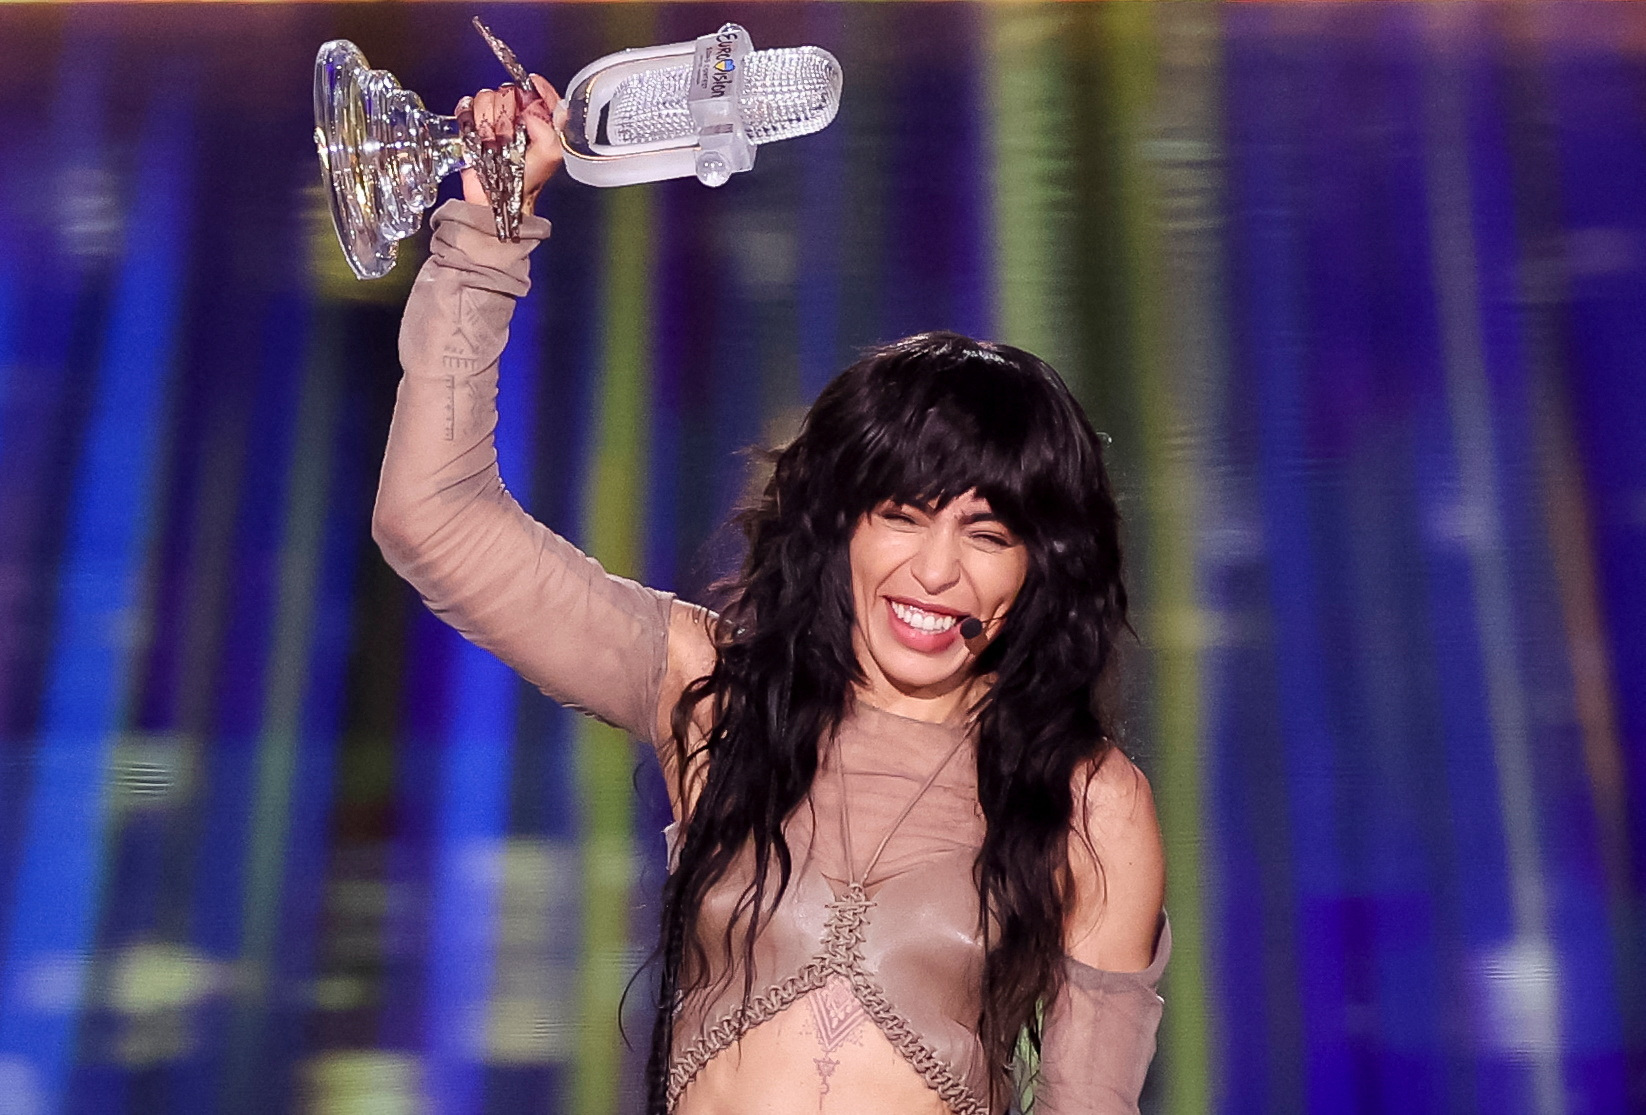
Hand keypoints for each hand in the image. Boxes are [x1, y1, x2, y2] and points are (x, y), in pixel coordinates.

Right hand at [457, 74, 563, 214]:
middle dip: (507, 114)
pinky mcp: (472, 124)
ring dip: (489, 122)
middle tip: (510, 136)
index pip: (540, 90)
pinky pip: (467, 107)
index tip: (531, 89)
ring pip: (486, 97)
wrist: (497, 199)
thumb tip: (532, 111)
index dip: (536, 87)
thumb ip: (551, 130)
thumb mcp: (550, 156)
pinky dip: (470, 120)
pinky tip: (479, 137)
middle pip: (508, 90)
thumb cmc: (526, 181)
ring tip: (494, 143)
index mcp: (540, 118)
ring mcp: (494, 118)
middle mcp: (517, 115)